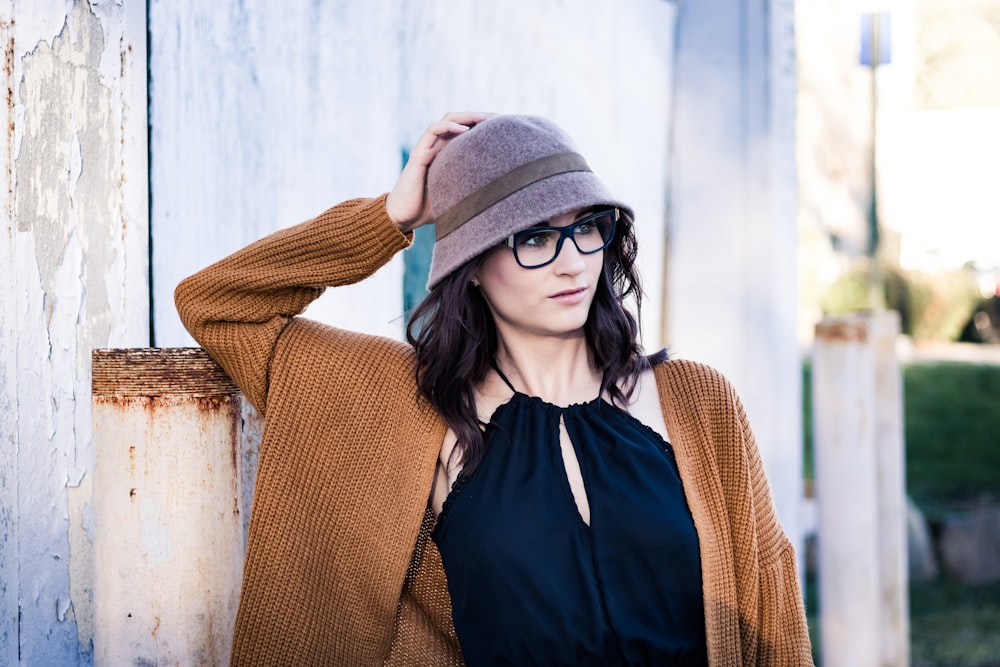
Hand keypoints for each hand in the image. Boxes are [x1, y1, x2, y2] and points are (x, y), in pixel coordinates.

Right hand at [386, 111, 493, 232]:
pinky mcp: (419, 154)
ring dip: (467, 116)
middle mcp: (439, 147)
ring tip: (485, 119)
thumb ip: (474, 191)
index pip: (469, 131)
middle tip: (501, 118)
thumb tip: (502, 198)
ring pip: (448, 120)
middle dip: (481, 116)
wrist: (405, 217)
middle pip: (461, 121)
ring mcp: (428, 148)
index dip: (486, 126)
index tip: (506, 126)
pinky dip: (449, 127)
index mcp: (449, 154)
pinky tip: (464, 130)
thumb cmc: (430, 209)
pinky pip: (433, 131)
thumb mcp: (459, 197)